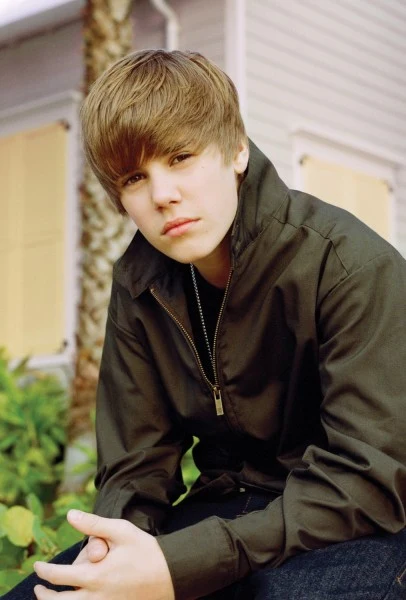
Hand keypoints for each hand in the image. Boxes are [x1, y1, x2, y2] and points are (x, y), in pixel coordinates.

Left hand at [33, 510, 174, 599]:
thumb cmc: (145, 549)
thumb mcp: (120, 530)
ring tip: (50, 597)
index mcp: (95, 575)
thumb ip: (93, 523)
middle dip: (43, 596)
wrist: (172, 574)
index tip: (37, 565)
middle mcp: (97, 597)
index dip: (43, 570)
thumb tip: (69, 514)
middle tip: (37, 587)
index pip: (58, 576)